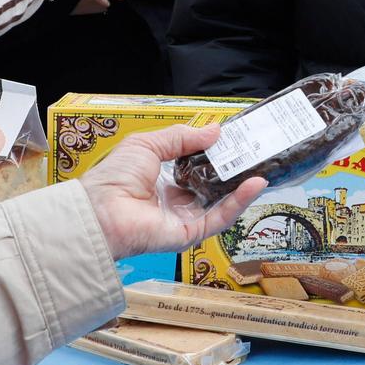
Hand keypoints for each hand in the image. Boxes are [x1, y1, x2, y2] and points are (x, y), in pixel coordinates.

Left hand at [76, 123, 266, 259]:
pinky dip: (239, 202)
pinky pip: (219, 218)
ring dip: (243, 186)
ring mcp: (185, 218)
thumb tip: (215, 131)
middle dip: (236, 170)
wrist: (100, 210)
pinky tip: (254, 185)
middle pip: (215, 186)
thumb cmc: (115, 177)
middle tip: (257, 152)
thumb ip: (183, 138)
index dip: (218, 154)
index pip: (200, 167)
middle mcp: (177, 200)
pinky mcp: (190, 233)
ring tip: (263, 166)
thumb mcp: (150, 145)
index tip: (237, 140)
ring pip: (223, 203)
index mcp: (165, 180)